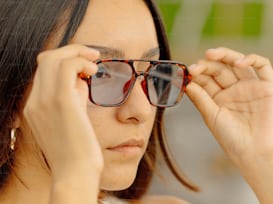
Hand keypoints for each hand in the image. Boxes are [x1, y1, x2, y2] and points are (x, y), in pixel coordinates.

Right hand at [23, 44, 101, 202]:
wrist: (75, 173)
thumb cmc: (79, 150)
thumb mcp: (73, 119)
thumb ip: (74, 98)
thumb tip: (82, 80)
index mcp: (36, 107)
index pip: (44, 72)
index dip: (65, 62)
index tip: (85, 65)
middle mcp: (35, 102)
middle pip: (46, 59)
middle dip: (71, 51)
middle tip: (93, 56)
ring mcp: (44, 101)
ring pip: (53, 58)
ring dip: (77, 53)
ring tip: (95, 62)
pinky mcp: (60, 101)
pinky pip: (66, 66)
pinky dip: (81, 61)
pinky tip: (94, 71)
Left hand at [186, 47, 272, 164]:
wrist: (255, 154)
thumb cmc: (231, 139)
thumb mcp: (211, 116)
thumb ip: (200, 98)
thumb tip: (186, 82)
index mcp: (219, 98)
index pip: (207, 79)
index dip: (197, 73)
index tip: (186, 72)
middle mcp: (234, 90)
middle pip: (219, 69)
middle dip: (206, 65)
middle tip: (195, 67)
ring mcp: (250, 87)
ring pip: (237, 63)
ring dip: (225, 55)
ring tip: (210, 54)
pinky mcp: (267, 87)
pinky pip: (263, 67)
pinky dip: (252, 59)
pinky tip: (238, 62)